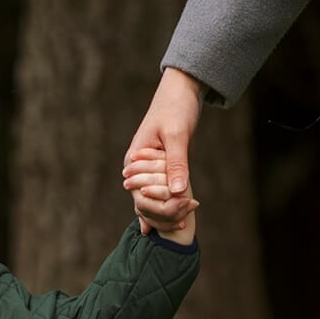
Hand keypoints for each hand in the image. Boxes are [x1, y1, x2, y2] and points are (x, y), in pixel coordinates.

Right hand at [124, 68, 204, 231]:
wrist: (181, 92)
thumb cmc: (175, 109)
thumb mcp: (177, 135)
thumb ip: (177, 163)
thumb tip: (178, 191)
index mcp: (135, 160)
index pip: (141, 195)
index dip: (160, 208)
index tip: (182, 214)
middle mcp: (139, 168)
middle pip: (145, 201)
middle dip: (164, 214)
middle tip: (184, 225)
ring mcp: (150, 169)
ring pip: (154, 198)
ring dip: (167, 212)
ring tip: (182, 227)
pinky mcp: (163, 167)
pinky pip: (164, 191)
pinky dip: (170, 204)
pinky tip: (176, 222)